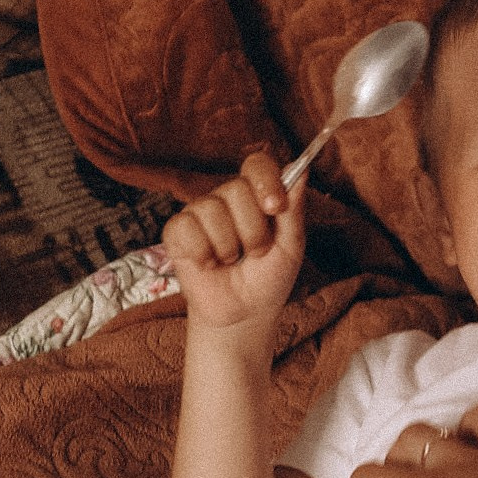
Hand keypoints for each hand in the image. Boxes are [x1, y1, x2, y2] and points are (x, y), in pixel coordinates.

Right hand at [162, 151, 305, 340]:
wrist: (244, 313)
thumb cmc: (268, 278)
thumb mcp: (291, 247)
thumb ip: (293, 210)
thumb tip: (301, 170)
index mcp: (256, 195)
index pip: (257, 164)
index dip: (265, 180)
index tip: (275, 207)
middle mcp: (226, 198)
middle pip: (236, 188)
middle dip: (252, 229)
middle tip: (255, 252)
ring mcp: (199, 213)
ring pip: (211, 209)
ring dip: (229, 246)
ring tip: (232, 261)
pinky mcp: (177, 232)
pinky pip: (186, 228)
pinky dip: (202, 253)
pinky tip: (209, 264)